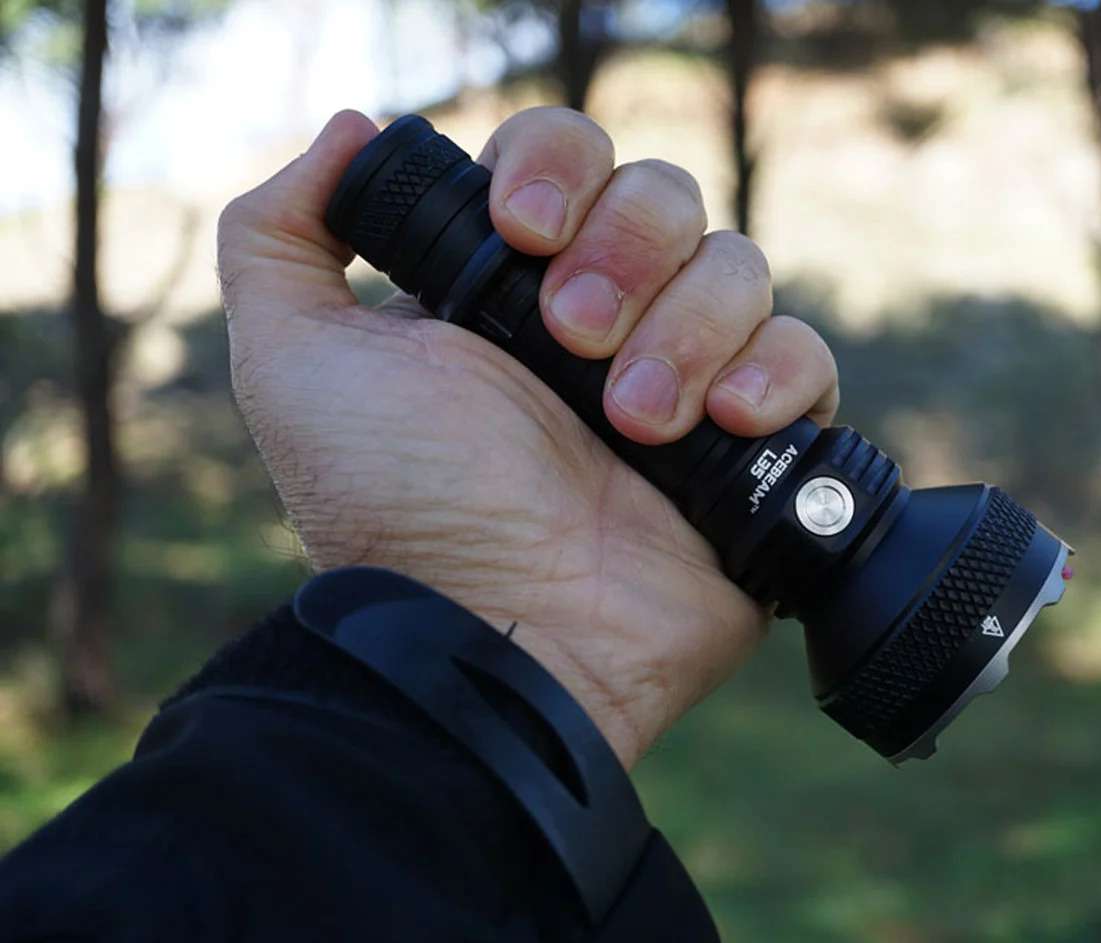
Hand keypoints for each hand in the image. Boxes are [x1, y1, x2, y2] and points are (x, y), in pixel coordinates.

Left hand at [218, 109, 838, 766]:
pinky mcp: (759, 444)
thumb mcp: (295, 362)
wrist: (499, 635)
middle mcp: (606, 320)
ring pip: (739, 267)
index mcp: (509, 287)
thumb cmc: (397, 509)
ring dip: (685, 331)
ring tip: (633, 424)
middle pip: (664, 196)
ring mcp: (688, 378)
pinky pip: (807, 355)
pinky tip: (722, 424)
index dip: (557, 165)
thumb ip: (278, 233)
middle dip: (624, 253)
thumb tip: (354, 133)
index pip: (569, 155)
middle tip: (571, 341)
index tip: (522, 230)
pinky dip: (774, 375)